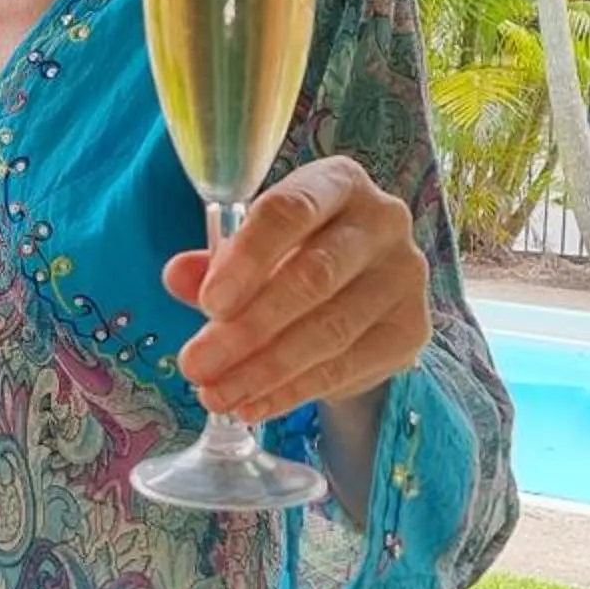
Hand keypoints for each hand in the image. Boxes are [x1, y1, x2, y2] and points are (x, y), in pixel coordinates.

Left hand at [165, 156, 428, 420]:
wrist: (358, 297)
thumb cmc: (293, 258)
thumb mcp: (250, 252)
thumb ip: (214, 264)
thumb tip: (178, 276)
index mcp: (336, 183)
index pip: (291, 212)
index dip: (248, 259)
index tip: (209, 304)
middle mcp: (382, 221)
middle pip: (312, 277)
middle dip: (246, 329)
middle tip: (196, 365)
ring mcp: (403, 276)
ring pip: (329, 330)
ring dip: (263, 370)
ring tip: (215, 395)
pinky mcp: (411, 329)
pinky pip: (345, 366)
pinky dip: (291, 391)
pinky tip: (252, 405)